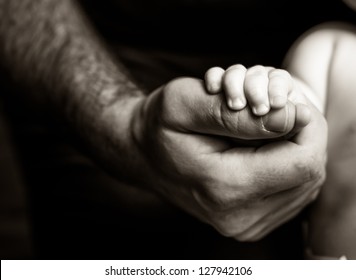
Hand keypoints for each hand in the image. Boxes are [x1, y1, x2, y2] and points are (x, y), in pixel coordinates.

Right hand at [132, 77, 326, 240]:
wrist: (144, 154)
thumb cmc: (159, 125)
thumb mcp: (184, 103)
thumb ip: (237, 114)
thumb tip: (291, 118)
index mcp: (224, 187)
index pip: (303, 162)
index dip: (308, 124)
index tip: (287, 101)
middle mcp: (240, 217)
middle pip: (309, 172)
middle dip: (303, 132)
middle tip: (276, 108)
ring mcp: (247, 225)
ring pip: (306, 182)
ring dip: (295, 147)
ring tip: (264, 127)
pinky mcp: (252, 222)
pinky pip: (294, 190)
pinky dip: (287, 162)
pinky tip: (264, 147)